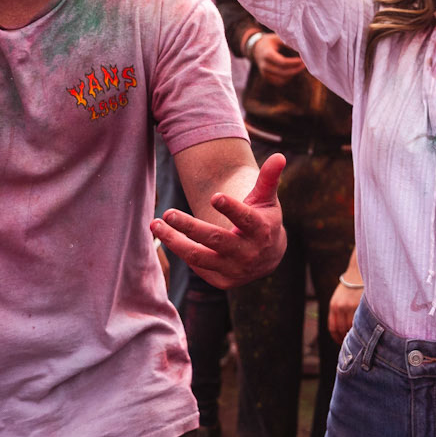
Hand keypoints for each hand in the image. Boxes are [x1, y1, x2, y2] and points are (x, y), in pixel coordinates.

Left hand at [153, 153, 286, 289]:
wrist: (268, 257)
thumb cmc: (263, 219)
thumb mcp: (267, 199)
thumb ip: (268, 178)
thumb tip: (279, 155)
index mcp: (261, 230)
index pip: (246, 219)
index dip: (231, 209)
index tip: (214, 196)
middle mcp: (248, 253)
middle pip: (215, 239)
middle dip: (190, 226)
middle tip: (168, 212)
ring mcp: (234, 270)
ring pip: (199, 257)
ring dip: (174, 242)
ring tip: (155, 224)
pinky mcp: (222, 281)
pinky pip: (197, 266)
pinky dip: (181, 251)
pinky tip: (169, 236)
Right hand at [252, 33, 307, 84]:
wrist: (257, 48)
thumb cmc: (270, 42)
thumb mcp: (277, 38)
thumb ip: (288, 43)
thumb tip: (301, 49)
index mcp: (267, 54)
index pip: (282, 62)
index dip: (293, 63)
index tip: (302, 60)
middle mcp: (265, 65)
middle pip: (283, 72)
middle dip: (296, 69)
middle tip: (304, 65)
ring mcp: (265, 73)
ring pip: (282, 79)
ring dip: (292, 74)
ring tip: (299, 67)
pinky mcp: (266, 77)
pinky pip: (279, 82)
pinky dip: (287, 78)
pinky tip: (292, 71)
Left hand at [328, 277, 361, 342]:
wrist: (358, 272)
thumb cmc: (351, 287)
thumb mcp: (340, 298)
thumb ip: (340, 311)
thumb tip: (344, 330)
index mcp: (333, 306)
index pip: (333, 328)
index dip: (337, 338)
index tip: (342, 342)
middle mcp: (340, 307)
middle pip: (341, 329)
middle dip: (346, 338)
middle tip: (353, 342)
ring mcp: (351, 306)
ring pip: (351, 326)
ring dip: (355, 333)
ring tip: (360, 337)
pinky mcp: (360, 304)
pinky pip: (360, 320)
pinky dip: (362, 327)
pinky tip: (365, 329)